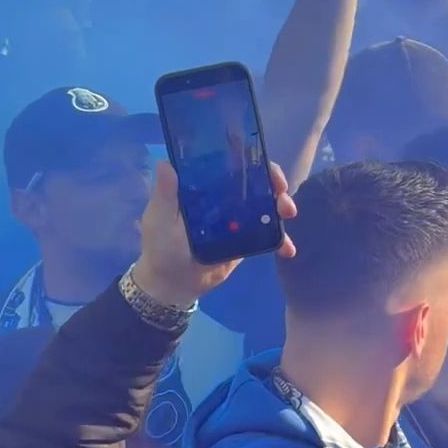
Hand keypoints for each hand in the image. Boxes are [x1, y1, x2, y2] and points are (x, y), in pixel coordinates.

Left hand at [132, 160, 295, 308]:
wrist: (172, 285)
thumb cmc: (161, 247)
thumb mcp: (159, 218)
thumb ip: (165, 194)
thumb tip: (164, 162)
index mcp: (204, 188)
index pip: (231, 166)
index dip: (251, 162)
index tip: (264, 166)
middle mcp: (223, 200)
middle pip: (255, 184)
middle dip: (274, 185)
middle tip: (282, 196)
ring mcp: (237, 221)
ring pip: (265, 207)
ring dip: (281, 208)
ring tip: (287, 216)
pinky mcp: (245, 242)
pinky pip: (266, 236)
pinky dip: (280, 241)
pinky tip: (287, 249)